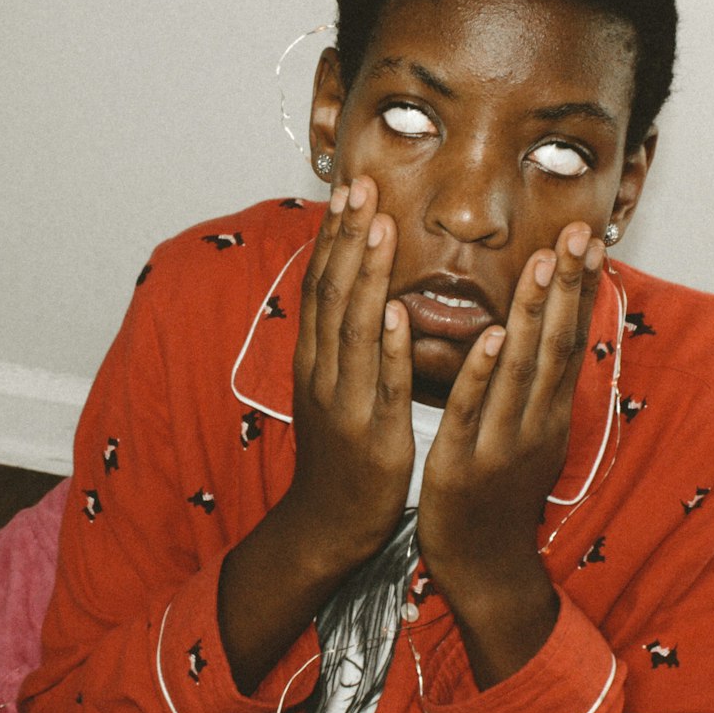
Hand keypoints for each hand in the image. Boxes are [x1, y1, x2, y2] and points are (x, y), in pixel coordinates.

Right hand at [286, 176, 414, 574]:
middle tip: (361, 186)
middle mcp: (323, 373)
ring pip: (354, 329)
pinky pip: (383, 384)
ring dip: (367, 276)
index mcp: (316, 360)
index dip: (334, 236)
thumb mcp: (333, 390)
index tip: (349, 190)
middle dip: (348, 237)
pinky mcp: (373, 435)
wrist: (327, 526)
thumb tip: (360, 292)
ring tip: (381, 228)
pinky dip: (389, 348)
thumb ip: (343, 344)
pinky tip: (398, 314)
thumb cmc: (340, 455)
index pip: (322, 284)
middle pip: (332, 293)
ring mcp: (345, 403)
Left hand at [417, 223, 604, 685]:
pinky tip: (489, 337)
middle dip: (568, 285)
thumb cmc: (498, 495)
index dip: (580, 288)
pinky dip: (481, 374)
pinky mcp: (463, 464)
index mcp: (549, 411)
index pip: (570, 338)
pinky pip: (473, 411)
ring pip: (522, 369)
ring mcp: (503, 443)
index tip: (591, 239)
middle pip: (557, 344)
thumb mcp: (528, 436)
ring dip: (533, 315)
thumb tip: (546, 336)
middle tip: (581, 231)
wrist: (483, 568)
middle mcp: (536, 421)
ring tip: (542, 263)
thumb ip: (535, 387)